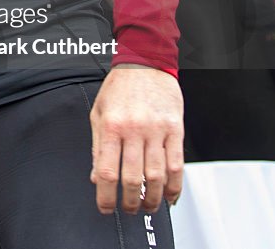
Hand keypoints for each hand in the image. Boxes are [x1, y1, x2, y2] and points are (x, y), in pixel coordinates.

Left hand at [90, 65, 183, 214]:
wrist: (144, 63)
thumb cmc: (119, 88)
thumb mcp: (98, 114)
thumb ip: (97, 147)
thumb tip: (97, 177)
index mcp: (111, 127)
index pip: (106, 171)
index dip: (105, 195)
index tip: (105, 207)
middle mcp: (134, 130)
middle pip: (132, 177)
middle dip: (129, 201)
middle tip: (128, 210)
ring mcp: (157, 131)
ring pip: (156, 175)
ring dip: (152, 198)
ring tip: (148, 206)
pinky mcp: (176, 130)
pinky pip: (177, 164)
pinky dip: (175, 185)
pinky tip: (170, 195)